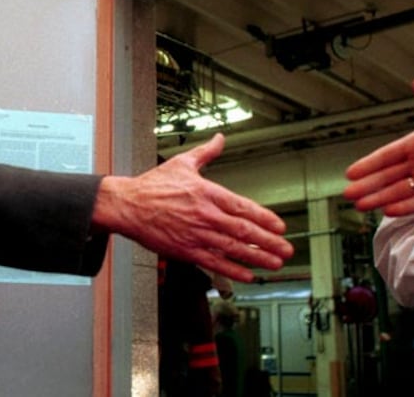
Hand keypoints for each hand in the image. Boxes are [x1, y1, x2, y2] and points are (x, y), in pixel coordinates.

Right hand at [92, 134, 292, 281]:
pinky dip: (233, 270)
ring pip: (233, 249)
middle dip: (269, 242)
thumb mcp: (182, 163)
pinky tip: (248, 274)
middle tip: (286, 249)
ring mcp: (196, 235)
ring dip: (257, 257)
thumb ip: (206, 153)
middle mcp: (205, 215)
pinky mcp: (185, 250)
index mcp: (207, 193)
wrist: (127, 205)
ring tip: (274, 263)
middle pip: (244, 231)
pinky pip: (214, 263)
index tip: (280, 226)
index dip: (265, 218)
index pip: (243, 207)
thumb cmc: (152, 186)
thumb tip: (220, 138)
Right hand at [344, 77, 413, 215]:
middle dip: (368, 186)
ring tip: (359, 206)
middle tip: (346, 194)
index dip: (368, 164)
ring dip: (380, 198)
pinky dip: (406, 207)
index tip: (350, 173)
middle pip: (388, 176)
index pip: (387, 155)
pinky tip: (388, 211)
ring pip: (400, 191)